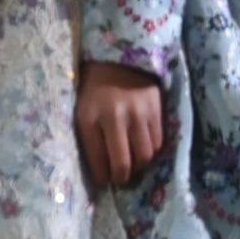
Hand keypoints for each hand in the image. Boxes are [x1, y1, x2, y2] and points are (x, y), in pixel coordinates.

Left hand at [75, 60, 163, 187]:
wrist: (118, 57)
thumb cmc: (94, 88)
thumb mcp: (81, 109)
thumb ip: (88, 135)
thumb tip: (99, 169)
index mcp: (88, 116)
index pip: (96, 159)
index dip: (101, 176)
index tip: (102, 181)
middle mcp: (113, 116)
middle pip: (123, 163)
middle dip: (121, 177)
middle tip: (119, 178)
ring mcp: (137, 113)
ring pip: (144, 156)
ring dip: (138, 165)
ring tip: (132, 162)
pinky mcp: (156, 110)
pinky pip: (158, 143)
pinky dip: (152, 151)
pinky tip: (143, 147)